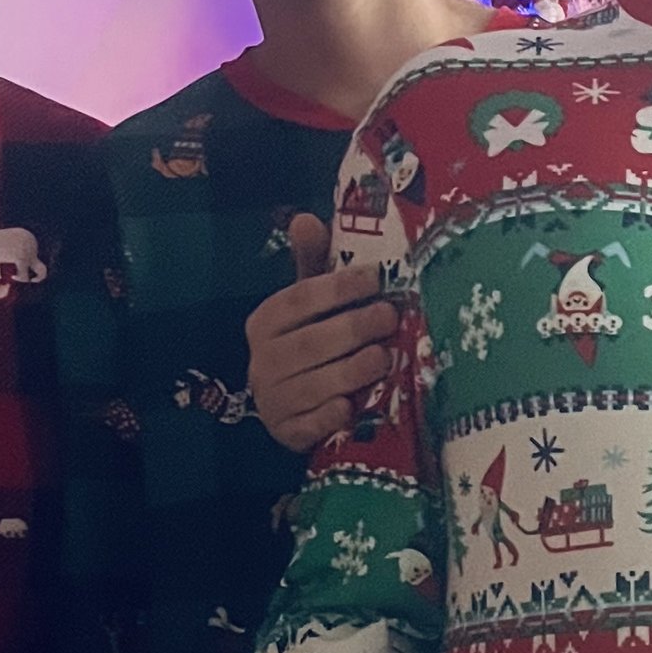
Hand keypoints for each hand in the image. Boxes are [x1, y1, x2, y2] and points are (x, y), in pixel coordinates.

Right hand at [245, 214, 402, 452]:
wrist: (295, 410)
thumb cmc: (312, 343)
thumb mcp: (311, 305)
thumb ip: (311, 265)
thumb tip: (304, 218)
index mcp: (265, 322)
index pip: (298, 299)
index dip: (336, 288)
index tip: (374, 277)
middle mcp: (262, 362)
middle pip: (308, 343)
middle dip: (351, 329)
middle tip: (390, 316)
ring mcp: (273, 401)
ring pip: (312, 385)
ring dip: (349, 371)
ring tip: (384, 357)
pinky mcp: (287, 435)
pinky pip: (310, 426)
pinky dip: (331, 417)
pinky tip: (353, 407)